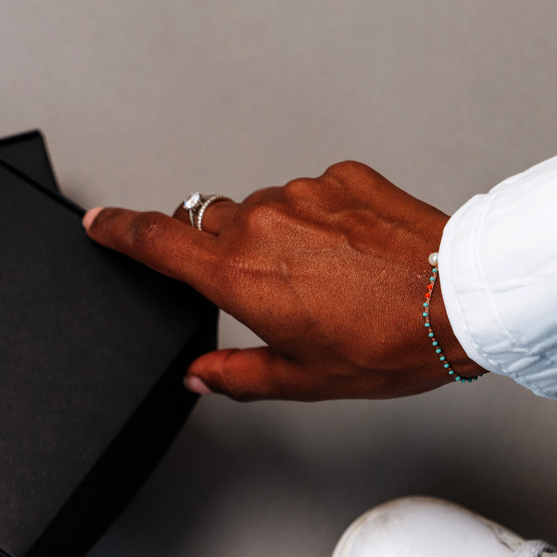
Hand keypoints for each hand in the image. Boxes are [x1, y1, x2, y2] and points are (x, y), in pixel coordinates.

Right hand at [82, 162, 485, 400]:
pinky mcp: (343, 177)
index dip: (118, 230)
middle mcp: (261, 224)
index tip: (98, 222)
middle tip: (259, 286)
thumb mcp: (303, 379)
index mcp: (238, 275)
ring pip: (262, 209)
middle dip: (218, 251)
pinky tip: (351, 253)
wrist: (459, 298)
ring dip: (274, 236)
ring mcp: (303, 194)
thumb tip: (201, 376)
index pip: (155, 240)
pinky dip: (318, 219)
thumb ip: (237, 374)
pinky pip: (310, 194)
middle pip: (208, 224)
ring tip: (324, 277)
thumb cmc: (388, 342)